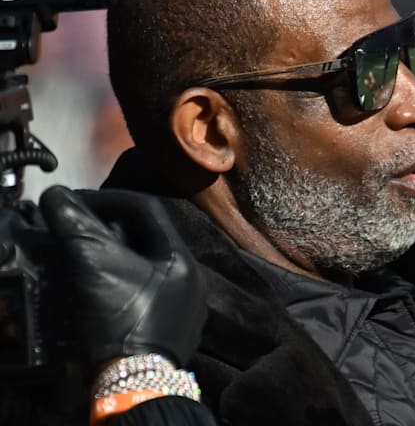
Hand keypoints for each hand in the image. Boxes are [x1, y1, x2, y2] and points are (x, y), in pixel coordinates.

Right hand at [39, 186, 206, 366]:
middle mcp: (191, 278)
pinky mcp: (174, 330)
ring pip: (147, 267)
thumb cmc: (121, 318)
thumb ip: (76, 226)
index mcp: (181, 256)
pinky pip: (148, 295)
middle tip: (77, 230)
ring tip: (84, 259)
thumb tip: (58, 196)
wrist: (135, 382)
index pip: (147, 209)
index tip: (76, 204)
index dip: (109, 200)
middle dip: (110, 229)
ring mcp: (186, 307)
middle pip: (148, 238)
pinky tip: (101, 293)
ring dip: (115, 258)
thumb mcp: (94, 265)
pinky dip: (123, 285)